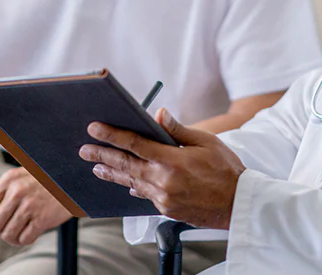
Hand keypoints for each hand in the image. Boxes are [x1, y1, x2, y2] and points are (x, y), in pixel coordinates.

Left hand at [0, 166, 72, 245]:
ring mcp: (29, 205)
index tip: (0, 220)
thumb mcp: (23, 175)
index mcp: (8, 180)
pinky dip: (26, 240)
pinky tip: (32, 233)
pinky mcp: (42, 218)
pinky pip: (25, 239)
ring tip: (21, 234)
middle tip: (11, 229)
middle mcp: (16, 191)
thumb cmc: (48, 178)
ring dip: (14, 238)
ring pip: (8, 234)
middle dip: (2, 231)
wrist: (74, 179)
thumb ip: (7, 190)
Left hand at [79, 108, 245, 229]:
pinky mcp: (166, 209)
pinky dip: (132, 186)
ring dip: (112, 173)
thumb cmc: (226, 170)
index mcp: (172, 161)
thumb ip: (178, 130)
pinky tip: (124, 183)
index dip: (111, 135)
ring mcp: (163, 198)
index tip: (94, 128)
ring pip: (130, 183)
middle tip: (83, 149)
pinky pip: (144, 195)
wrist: (238, 204)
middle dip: (102, 155)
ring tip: (96, 166)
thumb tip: (158, 113)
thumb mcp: (206, 142)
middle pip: (125, 165)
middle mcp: (163, 181)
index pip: (134, 144)